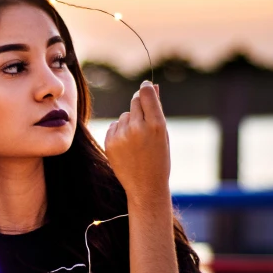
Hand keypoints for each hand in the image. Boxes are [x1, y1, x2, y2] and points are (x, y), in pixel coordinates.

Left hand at [104, 81, 169, 200]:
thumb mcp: (163, 135)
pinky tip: (127, 146)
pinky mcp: (109, 143)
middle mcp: (138, 128)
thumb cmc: (159, 159)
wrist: (146, 187)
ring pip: (124, 115)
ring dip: (130, 122)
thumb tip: (152, 86)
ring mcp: (122, 136)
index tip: (146, 87)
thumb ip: (156, 110)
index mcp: (156, 125)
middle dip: (139, 105)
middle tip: (145, 121)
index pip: (146, 94)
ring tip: (137, 141)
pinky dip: (120, 132)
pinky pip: (114, 126)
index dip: (146, 88)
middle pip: (135, 101)